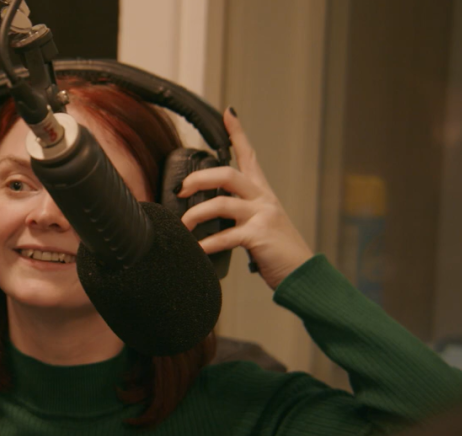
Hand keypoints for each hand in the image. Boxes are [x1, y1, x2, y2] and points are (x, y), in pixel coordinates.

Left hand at [179, 108, 312, 289]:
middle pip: (228, 174)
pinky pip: (226, 236)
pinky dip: (207, 245)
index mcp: (262, 194)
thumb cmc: (277, 252)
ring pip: (222, 203)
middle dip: (199, 178)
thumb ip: (238, 216)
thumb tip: (206, 215)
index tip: (228, 113)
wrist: (303, 274)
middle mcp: (263, 199)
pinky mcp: (259, 236)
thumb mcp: (259, 225)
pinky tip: (196, 250)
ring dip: (196, 214)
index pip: (249, 156)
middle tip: (181, 190)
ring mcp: (262, 216)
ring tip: (183, 226)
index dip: (238, 133)